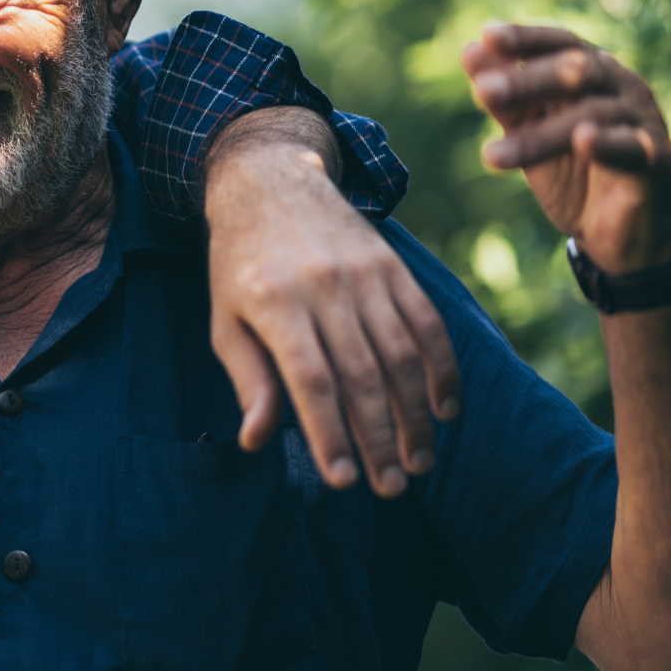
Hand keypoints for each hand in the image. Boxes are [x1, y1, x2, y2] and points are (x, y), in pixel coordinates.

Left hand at [202, 109, 459, 498]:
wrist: (272, 182)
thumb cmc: (241, 265)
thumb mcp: (225, 319)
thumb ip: (248, 379)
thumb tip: (256, 440)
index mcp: (273, 301)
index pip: (311, 380)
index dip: (330, 434)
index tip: (344, 481)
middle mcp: (323, 286)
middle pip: (362, 375)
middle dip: (380, 439)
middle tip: (390, 488)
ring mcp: (364, 274)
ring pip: (402, 355)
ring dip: (415, 416)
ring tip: (418, 463)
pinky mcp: (393, 266)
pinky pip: (427, 323)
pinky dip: (442, 370)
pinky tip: (445, 411)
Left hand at [462, 23, 670, 273]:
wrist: (621, 231)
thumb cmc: (573, 170)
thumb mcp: (531, 133)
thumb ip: (506, 100)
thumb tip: (470, 52)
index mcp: (593, 72)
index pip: (560, 44)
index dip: (526, 38)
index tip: (487, 35)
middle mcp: (622, 87)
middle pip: (577, 71)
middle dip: (526, 81)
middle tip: (482, 91)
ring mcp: (643, 120)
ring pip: (592, 114)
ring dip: (539, 135)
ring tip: (492, 156)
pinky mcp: (658, 160)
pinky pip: (633, 146)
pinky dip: (606, 142)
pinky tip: (582, 140)